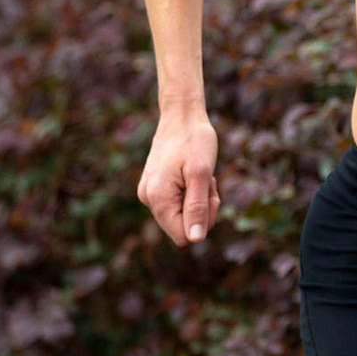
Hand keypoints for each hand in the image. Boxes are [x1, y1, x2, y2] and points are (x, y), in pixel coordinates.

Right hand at [137, 111, 220, 246]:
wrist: (181, 114)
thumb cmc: (194, 139)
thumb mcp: (201, 173)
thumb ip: (197, 207)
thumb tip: (195, 240)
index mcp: (158, 198)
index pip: (184, 236)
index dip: (203, 221)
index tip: (208, 194)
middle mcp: (148, 199)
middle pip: (183, 227)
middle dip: (202, 207)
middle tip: (206, 181)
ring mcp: (150, 193)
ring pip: (183, 214)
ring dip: (198, 198)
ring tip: (199, 174)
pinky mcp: (155, 187)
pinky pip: (178, 202)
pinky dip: (191, 191)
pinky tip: (192, 173)